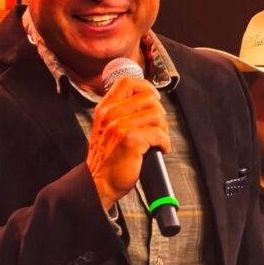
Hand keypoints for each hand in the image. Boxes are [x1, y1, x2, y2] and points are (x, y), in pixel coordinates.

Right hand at [86, 76, 169, 209]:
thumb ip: (120, 112)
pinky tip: (160, 148)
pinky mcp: (131, 140)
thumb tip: (147, 100)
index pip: (127, 81)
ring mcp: (120, 126)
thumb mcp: (105, 128)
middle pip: (148, 98)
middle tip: (157, 128)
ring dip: (163, 129)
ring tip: (158, 140)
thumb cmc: (107, 159)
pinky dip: (164, 142)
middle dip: (159, 113)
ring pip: (156, 115)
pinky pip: (158, 134)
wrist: (99, 182)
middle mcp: (111, 114)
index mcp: (104, 108)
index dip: (145, 86)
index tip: (153, 98)